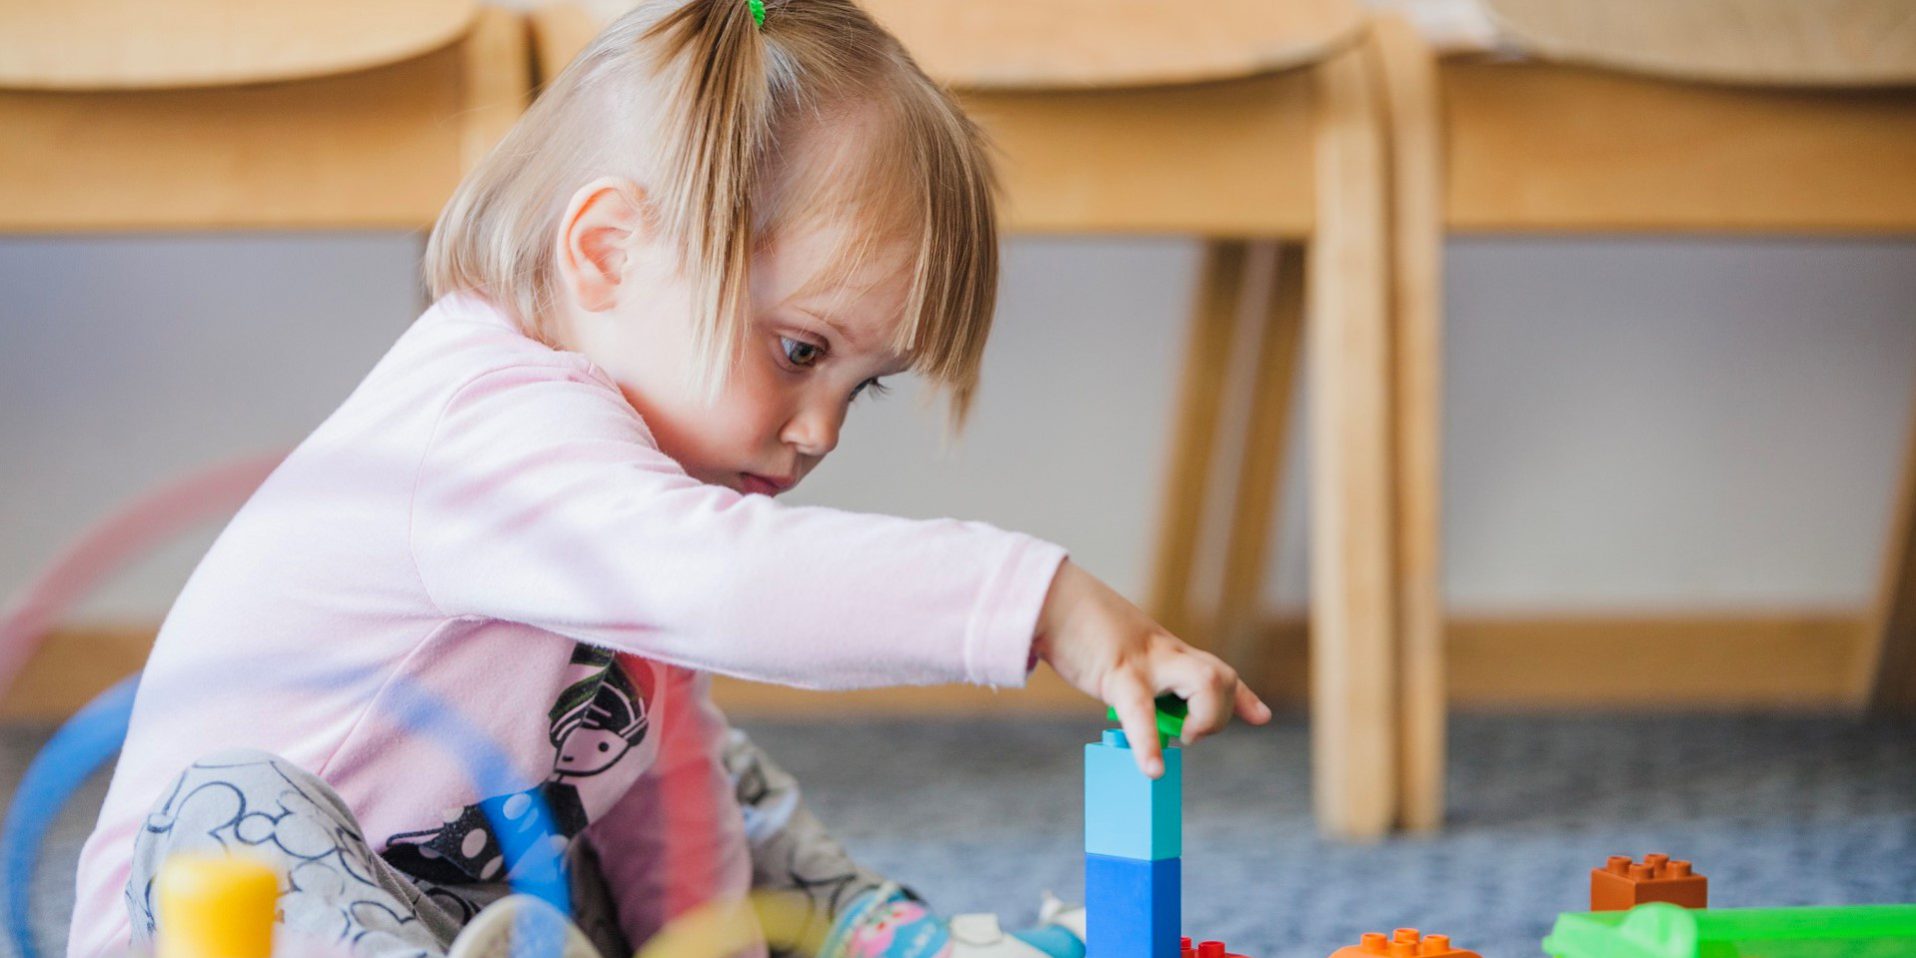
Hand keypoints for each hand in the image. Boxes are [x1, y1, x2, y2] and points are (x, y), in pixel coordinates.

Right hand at [1032, 560, 1271, 776]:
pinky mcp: (1117, 672)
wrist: (1049, 599)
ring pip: (1205, 682)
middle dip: (1219, 713)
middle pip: (1219, 676)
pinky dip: (1149, 744)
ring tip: (1178, 739)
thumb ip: (1134, 676)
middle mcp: (1163, 653)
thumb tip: (1135, 704)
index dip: (1242, 696)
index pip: (1214, 670)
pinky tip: (1152, 770)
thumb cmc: (1075, 628)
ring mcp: (1145, 660)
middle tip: (1187, 735)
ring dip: (1202, 719)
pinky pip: (1141, 712)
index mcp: (1162, 651)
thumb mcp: (1115, 652)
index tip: (1261, 716)